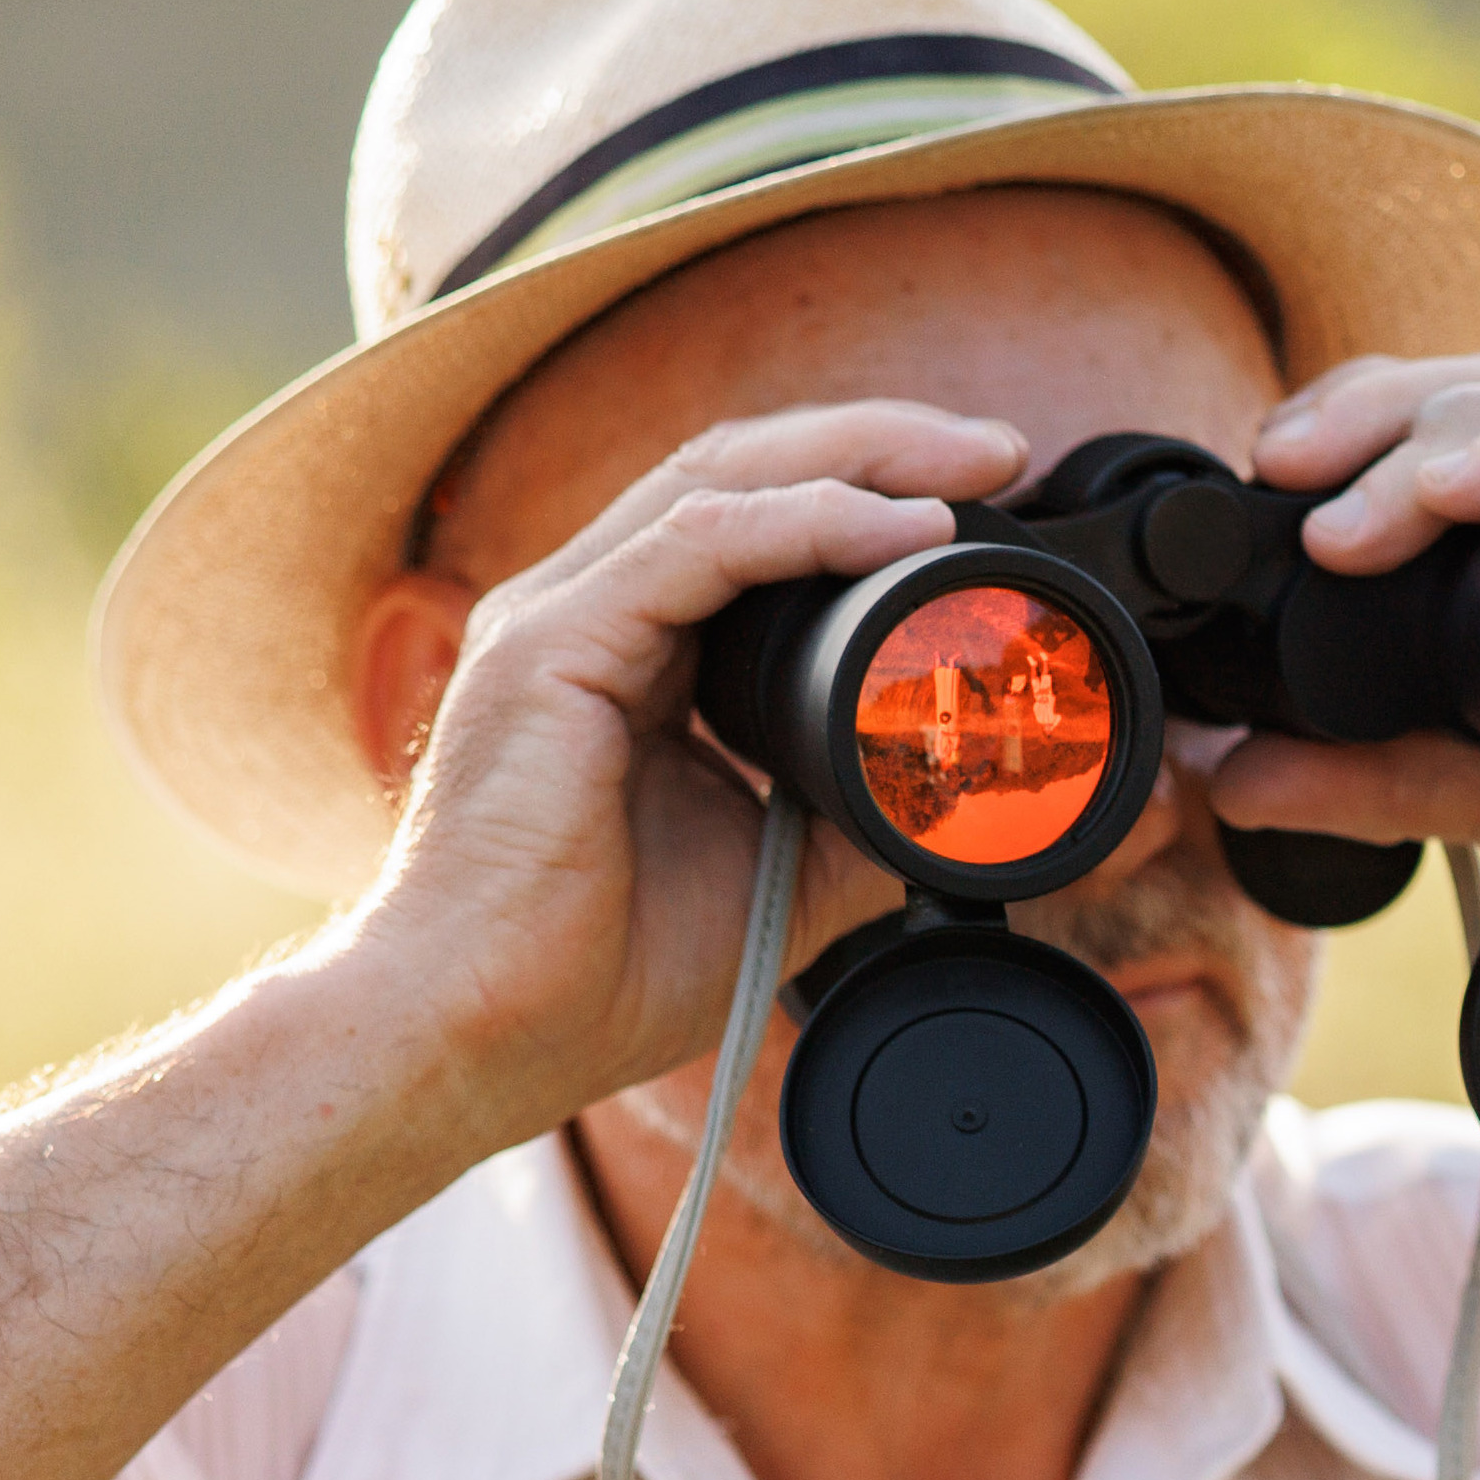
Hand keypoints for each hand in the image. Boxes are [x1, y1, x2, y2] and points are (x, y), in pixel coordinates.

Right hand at [332, 400, 1028, 1142]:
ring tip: (971, 465)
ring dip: (859, 456)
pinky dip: (809, 522)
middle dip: (878, 443)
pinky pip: (695, 544)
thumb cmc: (593, 971)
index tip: (983, 502)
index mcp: (627, 651)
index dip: (865, 490)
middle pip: (743, 470)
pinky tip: (899, 528)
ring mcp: (557, 618)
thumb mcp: (774, 877)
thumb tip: (960, 793)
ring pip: (721, 478)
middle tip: (998, 451)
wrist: (481, 1036)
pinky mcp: (548, 646)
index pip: (752, 521)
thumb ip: (855, 814)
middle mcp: (586, 612)